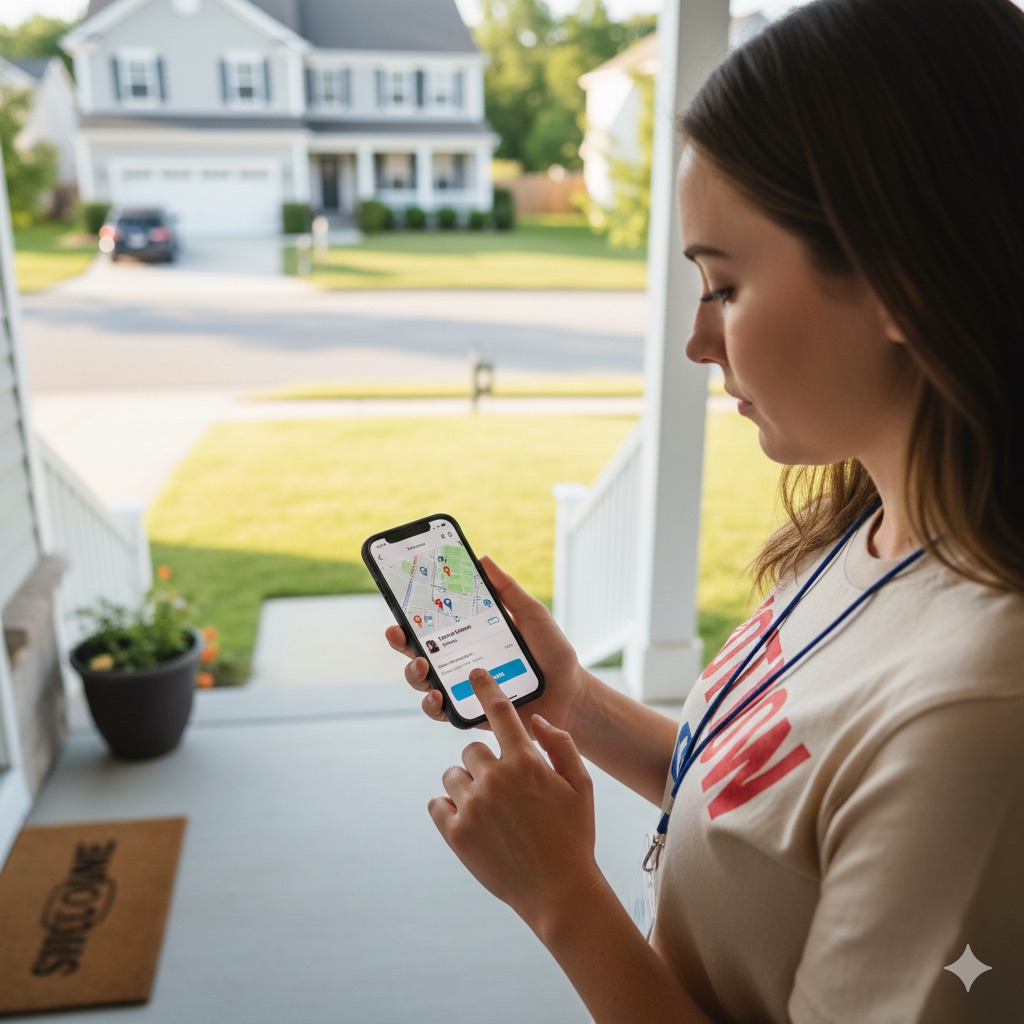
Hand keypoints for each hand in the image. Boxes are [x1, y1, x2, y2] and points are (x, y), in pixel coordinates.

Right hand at [384, 555, 588, 734]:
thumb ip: (508, 590)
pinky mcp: (471, 713)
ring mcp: (463, 689)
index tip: (401, 602)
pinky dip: (434, 706)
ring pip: (424, 683)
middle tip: (397, 633)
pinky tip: (438, 696)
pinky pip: (444, 713)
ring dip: (414, 674)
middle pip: (418, 652)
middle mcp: (462, 662)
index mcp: (471, 636)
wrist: (571, 695)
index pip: (434, 625)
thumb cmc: (552, 654)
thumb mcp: (531, 615)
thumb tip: (483, 559)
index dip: (412, 615)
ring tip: (421, 664)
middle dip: (401, 643)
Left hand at [430, 667, 602, 932]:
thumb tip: (535, 720)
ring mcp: (472, 806)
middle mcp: (495, 778)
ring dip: (467, 785)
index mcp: (525, 762)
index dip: (486, 688)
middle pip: (471, 749)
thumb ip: (561, 745)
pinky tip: (472, 823)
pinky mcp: (455, 833)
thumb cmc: (574, 835)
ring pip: (453, 775)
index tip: (474, 674)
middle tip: (504, 790)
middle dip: (485, 763)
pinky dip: (449, 809)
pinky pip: (437, 804)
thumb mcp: (581, 785)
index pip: (499, 712)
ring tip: (491, 812)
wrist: (559, 892)